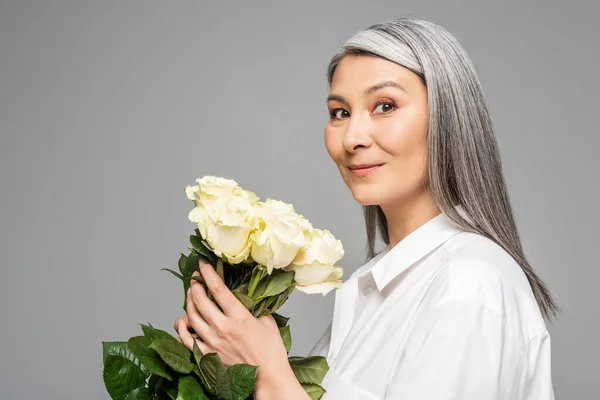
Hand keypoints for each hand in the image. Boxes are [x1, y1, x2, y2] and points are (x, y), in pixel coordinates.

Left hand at [174, 260, 306, 398]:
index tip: (203, 264)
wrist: (268, 377)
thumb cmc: (271, 352)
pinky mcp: (208, 355)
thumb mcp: (267, 322)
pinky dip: (182, 328)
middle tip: (195, 279)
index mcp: (239, 318)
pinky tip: (182, 320)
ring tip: (191, 294)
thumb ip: (255, 309)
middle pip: (200, 301)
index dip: (208, 274)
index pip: (218, 290)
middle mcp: (222, 328)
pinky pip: (187, 340)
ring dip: (189, 302)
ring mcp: (212, 342)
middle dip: (195, 286)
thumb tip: (248, 301)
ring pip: (192, 317)